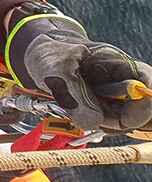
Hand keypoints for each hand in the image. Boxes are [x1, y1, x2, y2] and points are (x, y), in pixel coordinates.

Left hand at [6, 6, 151, 131]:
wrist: (40, 57)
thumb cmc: (51, 54)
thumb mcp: (55, 69)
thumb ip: (71, 93)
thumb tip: (94, 122)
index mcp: (120, 65)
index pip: (148, 88)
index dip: (142, 107)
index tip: (123, 120)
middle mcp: (124, 83)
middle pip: (140, 112)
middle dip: (116, 120)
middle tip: (87, 112)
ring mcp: (116, 98)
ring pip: (124, 123)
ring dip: (101, 124)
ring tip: (76, 108)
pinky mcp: (105, 109)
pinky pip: (108, 126)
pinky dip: (93, 126)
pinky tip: (77, 114)